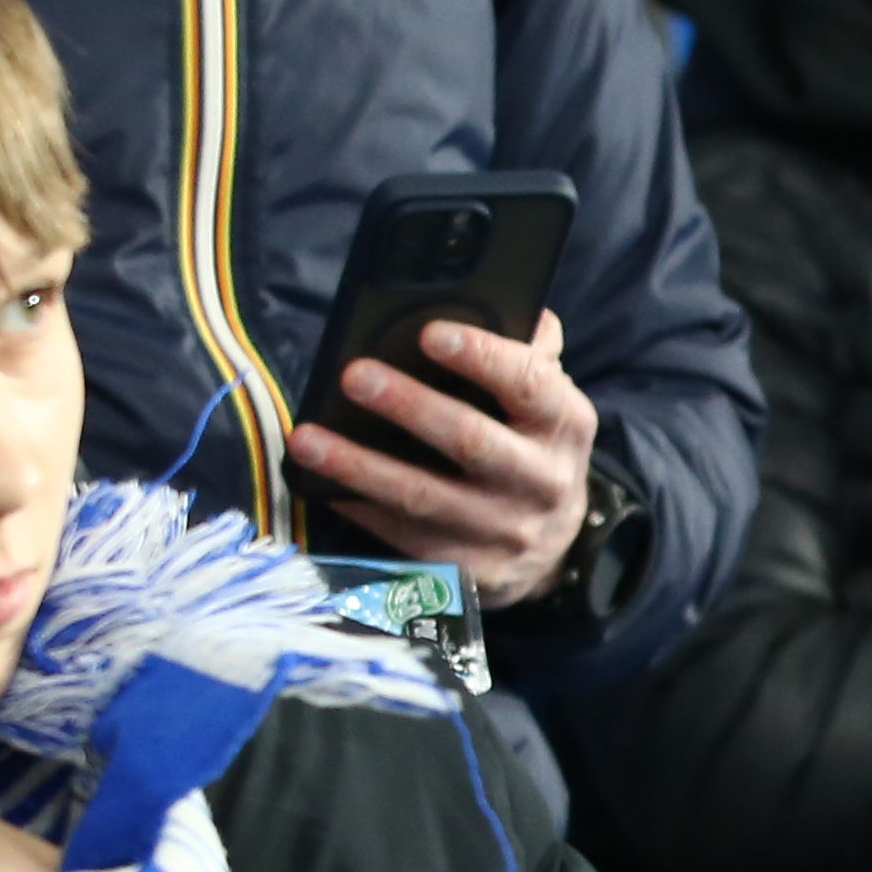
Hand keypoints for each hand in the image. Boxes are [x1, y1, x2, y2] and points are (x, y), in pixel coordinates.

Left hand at [286, 311, 601, 609]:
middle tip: (353, 375)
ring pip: (426, 498)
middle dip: (409, 406)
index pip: (529, 383)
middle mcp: (543, 480)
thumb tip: (496, 299)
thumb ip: (526, 351)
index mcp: (564, 423)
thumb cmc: (530, 443)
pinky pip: (408, 541)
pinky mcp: (473, 572)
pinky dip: (362, 511)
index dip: (482, 357)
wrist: (554, 540)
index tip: (430, 332)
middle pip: (471, 442)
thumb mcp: (545, 398)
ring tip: (307, 440)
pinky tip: (324, 486)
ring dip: (360, 467)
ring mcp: (508, 531)